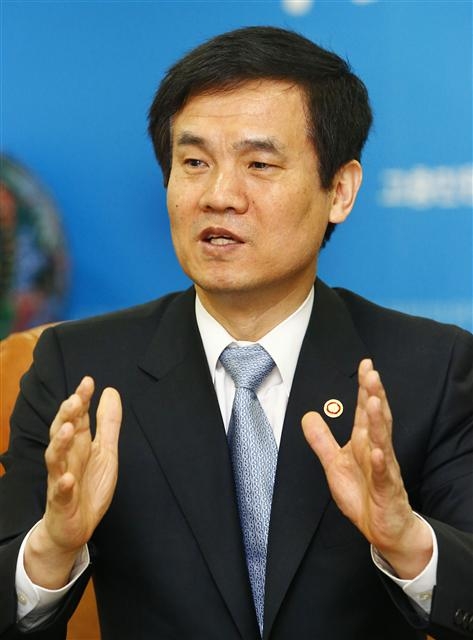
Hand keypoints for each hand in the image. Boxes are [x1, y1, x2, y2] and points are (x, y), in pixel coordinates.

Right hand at [25, 377, 121, 587]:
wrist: (74, 527)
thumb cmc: (88, 486)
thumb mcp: (105, 451)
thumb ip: (108, 423)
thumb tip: (111, 391)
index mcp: (78, 444)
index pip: (77, 417)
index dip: (81, 400)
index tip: (88, 382)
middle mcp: (66, 458)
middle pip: (62, 432)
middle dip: (67, 415)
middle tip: (75, 399)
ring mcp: (61, 479)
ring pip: (55, 458)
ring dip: (60, 443)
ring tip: (68, 429)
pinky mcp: (61, 502)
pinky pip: (60, 493)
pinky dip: (63, 485)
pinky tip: (68, 479)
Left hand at [302, 359, 431, 578]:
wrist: (384, 528)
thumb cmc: (363, 494)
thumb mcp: (334, 464)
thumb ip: (322, 440)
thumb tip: (307, 416)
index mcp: (363, 441)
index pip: (364, 410)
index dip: (364, 388)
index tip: (365, 365)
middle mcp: (376, 449)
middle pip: (376, 418)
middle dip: (374, 395)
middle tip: (372, 373)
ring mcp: (384, 469)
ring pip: (382, 440)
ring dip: (377, 421)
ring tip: (373, 400)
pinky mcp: (386, 490)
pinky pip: (384, 475)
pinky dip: (381, 463)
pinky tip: (378, 451)